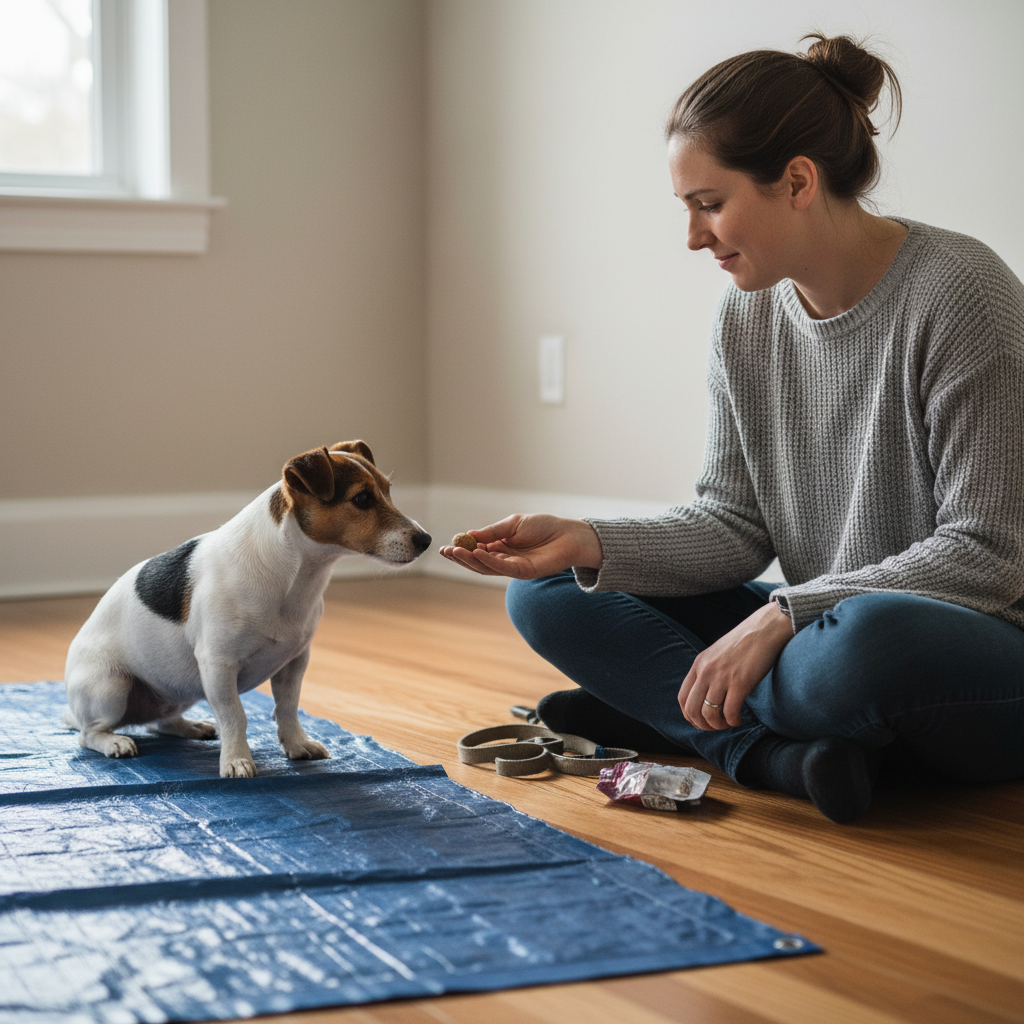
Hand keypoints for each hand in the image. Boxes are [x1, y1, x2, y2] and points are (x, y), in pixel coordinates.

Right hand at [438, 514, 601, 578]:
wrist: (568, 534)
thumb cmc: (544, 527)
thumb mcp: (513, 524)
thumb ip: (493, 531)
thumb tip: (470, 535)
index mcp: (501, 546)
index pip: (476, 551)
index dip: (461, 550)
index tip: (445, 547)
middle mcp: (504, 559)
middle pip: (478, 562)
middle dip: (461, 558)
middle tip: (445, 552)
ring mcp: (513, 567)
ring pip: (487, 567)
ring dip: (470, 561)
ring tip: (456, 552)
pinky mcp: (524, 572)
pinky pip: (502, 568)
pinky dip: (488, 561)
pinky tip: (477, 553)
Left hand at [678, 601, 792, 730]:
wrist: (765, 628)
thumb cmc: (745, 642)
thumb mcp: (717, 653)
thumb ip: (708, 671)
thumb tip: (707, 696)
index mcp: (699, 664)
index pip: (682, 698)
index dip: (690, 716)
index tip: (701, 722)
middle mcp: (706, 671)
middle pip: (692, 709)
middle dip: (702, 725)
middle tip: (716, 727)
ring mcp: (722, 677)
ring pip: (709, 714)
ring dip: (719, 725)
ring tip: (729, 723)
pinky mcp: (740, 682)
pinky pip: (729, 712)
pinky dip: (733, 721)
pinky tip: (739, 719)